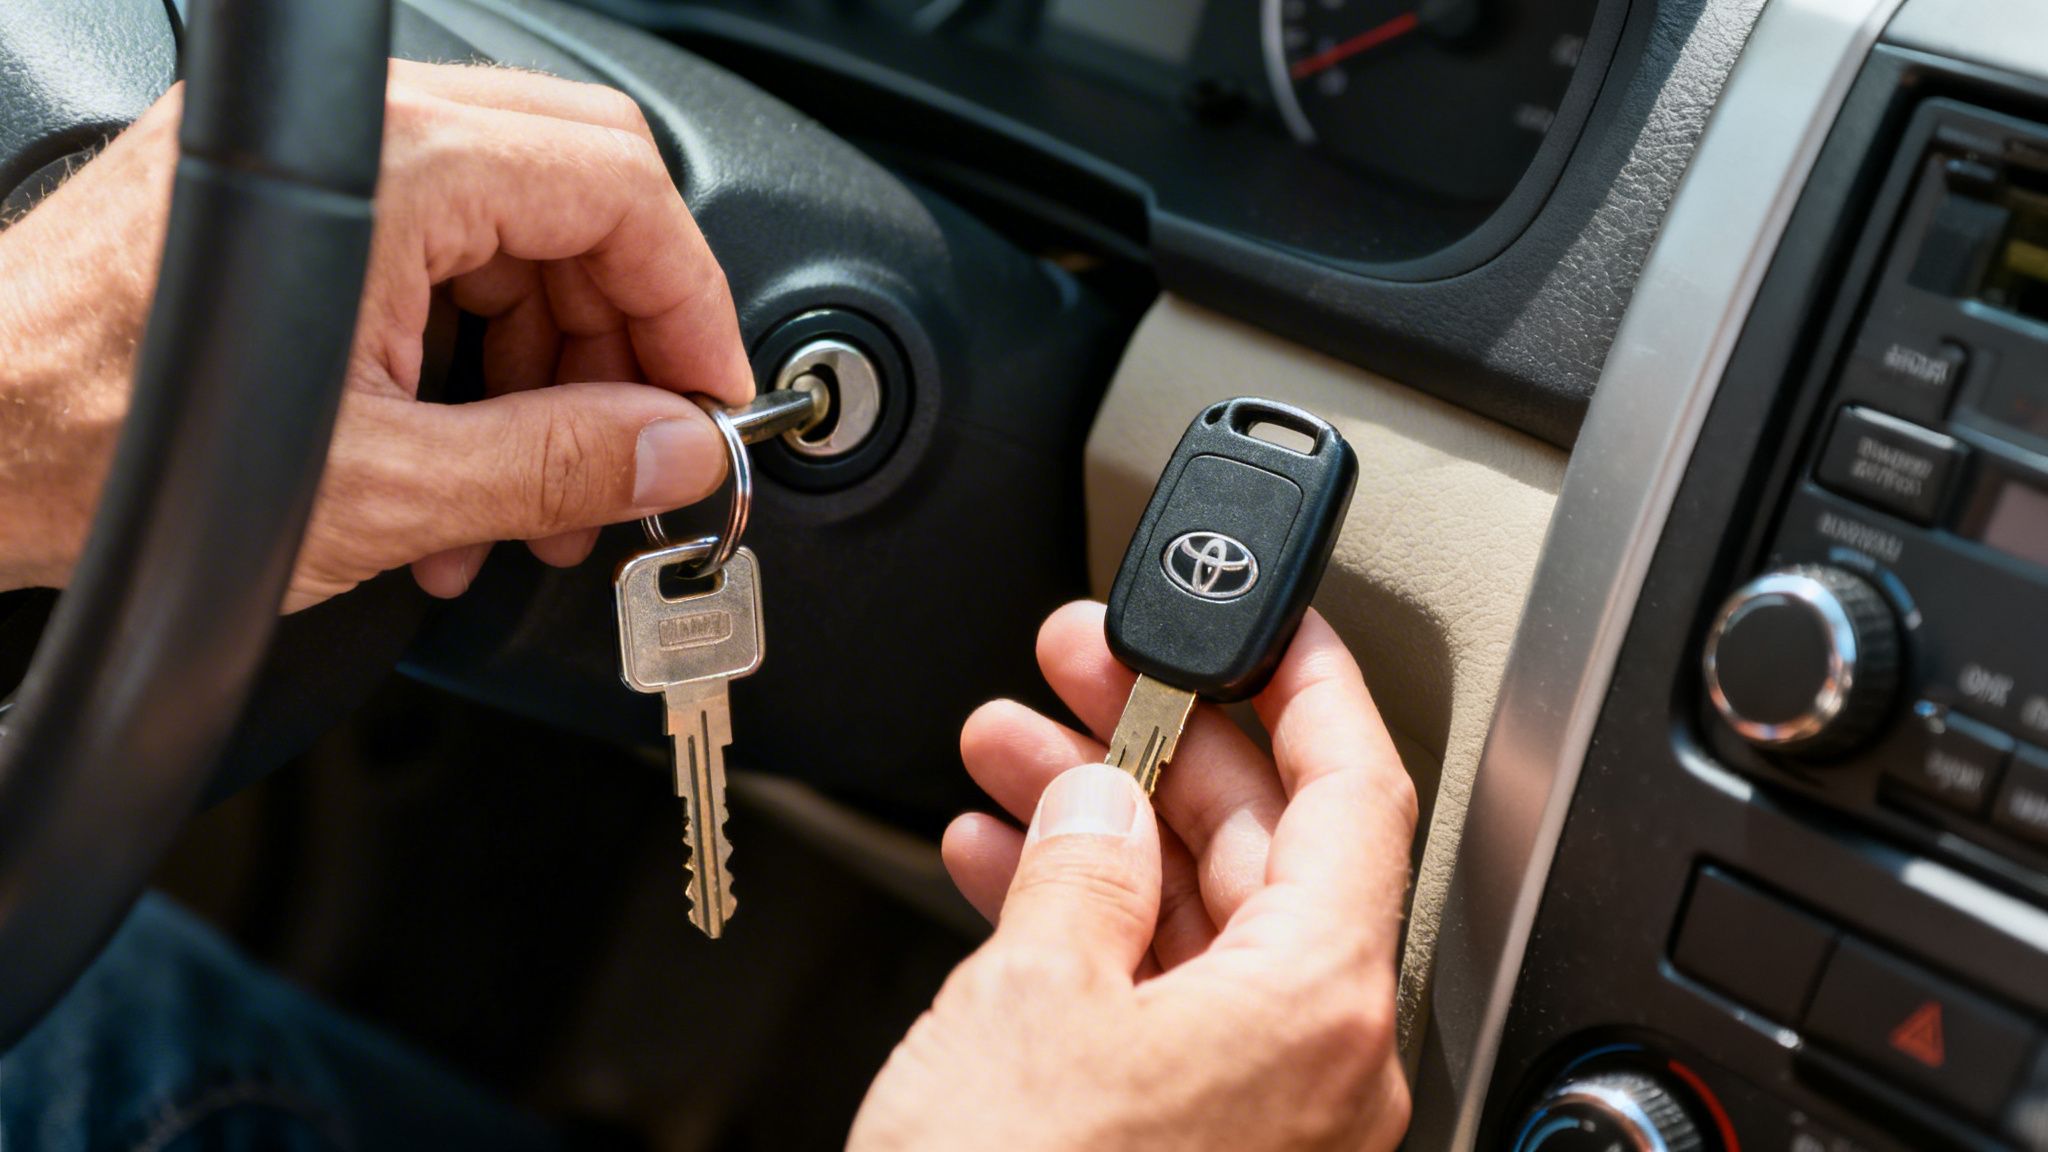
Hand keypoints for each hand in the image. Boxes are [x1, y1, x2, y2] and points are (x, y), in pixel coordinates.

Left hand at [0, 61, 752, 610]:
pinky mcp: (285, 211)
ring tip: (536, 506)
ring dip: (544, 378)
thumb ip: (559, 463)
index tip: (714, 398)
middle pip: (579, 207)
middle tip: (637, 458)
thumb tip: (677, 450)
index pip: (622, 192)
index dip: (694, 306)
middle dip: (621, 350)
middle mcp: (363, 134)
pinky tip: (461, 481)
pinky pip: (431, 262)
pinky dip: (467, 366)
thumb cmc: (105, 449)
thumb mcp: (385, 489)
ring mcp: (322, 166)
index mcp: (399, 165)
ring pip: (510, 242)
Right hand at [850, 604, 1416, 1150]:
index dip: (1307, 684)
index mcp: (1318, 1009)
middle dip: (1153, 744)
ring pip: (1201, 922)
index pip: (1355, 793)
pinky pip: (1163, 1005)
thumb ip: (1081, 874)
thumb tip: (1098, 801)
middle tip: (1076, 671)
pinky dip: (1089, 933)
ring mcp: (1262, 1114)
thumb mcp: (1032, 1006)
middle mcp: (1320, 1067)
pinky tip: (1005, 870)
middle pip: (1264, 847)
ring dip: (1100, 828)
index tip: (1266, 621)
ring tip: (1006, 755)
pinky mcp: (1196, 1147)